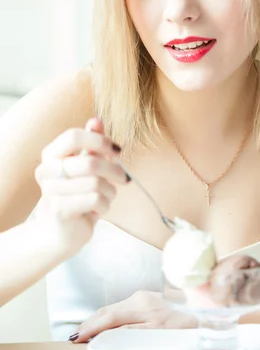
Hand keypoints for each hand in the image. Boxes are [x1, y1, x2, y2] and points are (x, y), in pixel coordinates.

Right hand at [34, 117, 128, 253]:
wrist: (63, 230)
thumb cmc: (77, 193)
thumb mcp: (85, 165)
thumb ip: (90, 144)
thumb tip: (96, 119)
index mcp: (50, 154)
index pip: (73, 136)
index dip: (99, 141)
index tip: (117, 150)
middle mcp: (45, 170)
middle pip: (90, 162)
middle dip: (114, 170)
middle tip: (123, 178)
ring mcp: (50, 191)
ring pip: (96, 183)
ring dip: (110, 191)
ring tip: (106, 196)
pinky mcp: (60, 210)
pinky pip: (95, 200)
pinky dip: (105, 205)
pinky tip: (99, 209)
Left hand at [69, 291, 197, 342]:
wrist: (207, 320)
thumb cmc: (179, 318)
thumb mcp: (156, 310)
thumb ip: (137, 315)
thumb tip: (111, 328)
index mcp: (144, 297)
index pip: (112, 308)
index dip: (93, 319)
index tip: (80, 329)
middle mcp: (146, 303)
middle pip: (110, 313)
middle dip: (90, 325)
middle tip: (75, 336)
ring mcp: (152, 316)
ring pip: (117, 323)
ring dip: (98, 332)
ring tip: (84, 340)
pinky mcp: (159, 328)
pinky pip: (132, 332)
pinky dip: (115, 337)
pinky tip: (106, 342)